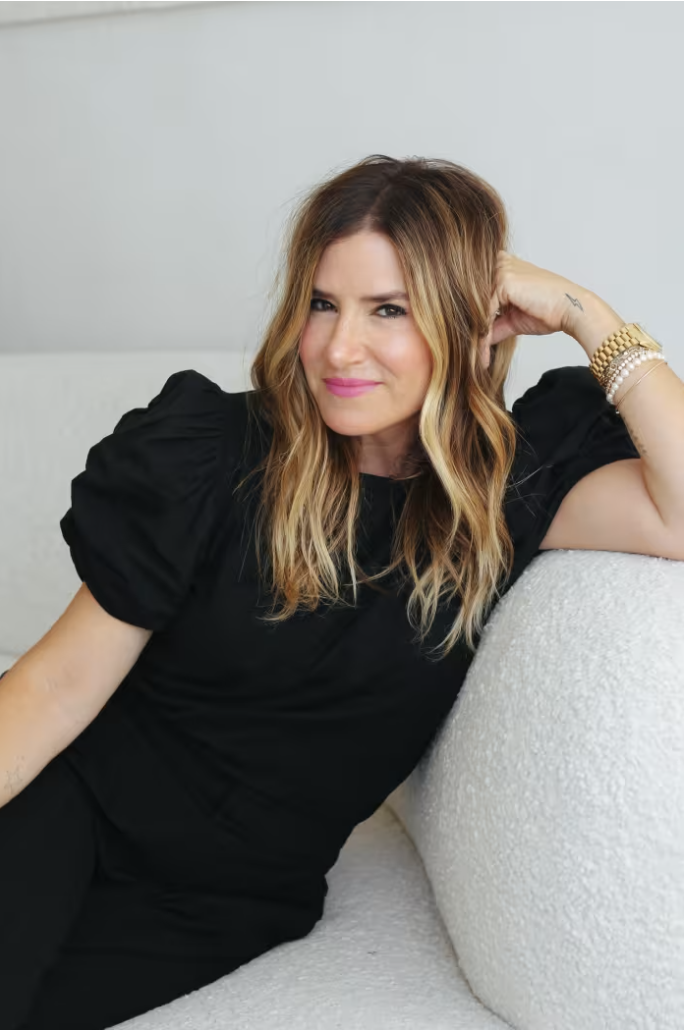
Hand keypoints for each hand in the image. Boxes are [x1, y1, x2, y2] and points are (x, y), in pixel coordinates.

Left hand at [479, 251, 593, 366]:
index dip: (473, 318)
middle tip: (468, 355)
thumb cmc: (548, 311)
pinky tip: (482, 355)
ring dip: (474, 336)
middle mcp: (500, 264)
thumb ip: (493, 325)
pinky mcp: (504, 281)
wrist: (570, 310)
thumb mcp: (513, 320)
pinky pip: (485, 313)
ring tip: (475, 360)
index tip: (470, 343)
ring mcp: (501, 271)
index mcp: (503, 266)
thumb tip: (477, 340)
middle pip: (474, 301)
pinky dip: (482, 336)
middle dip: (471, 328)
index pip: (478, 294)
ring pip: (477, 308)